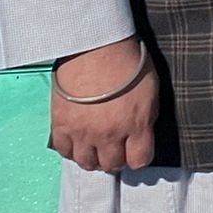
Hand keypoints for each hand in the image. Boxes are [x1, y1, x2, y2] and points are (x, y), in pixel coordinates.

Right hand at [49, 37, 159, 172]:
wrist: (96, 48)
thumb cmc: (129, 63)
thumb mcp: (151, 91)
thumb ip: (146, 119)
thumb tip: (141, 135)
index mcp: (136, 125)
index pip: (140, 160)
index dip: (139, 157)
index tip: (136, 150)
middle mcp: (110, 135)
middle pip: (112, 164)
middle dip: (116, 158)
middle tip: (115, 148)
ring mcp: (83, 133)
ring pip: (87, 163)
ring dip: (94, 158)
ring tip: (96, 147)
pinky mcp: (61, 126)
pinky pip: (65, 152)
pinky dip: (72, 150)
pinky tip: (78, 141)